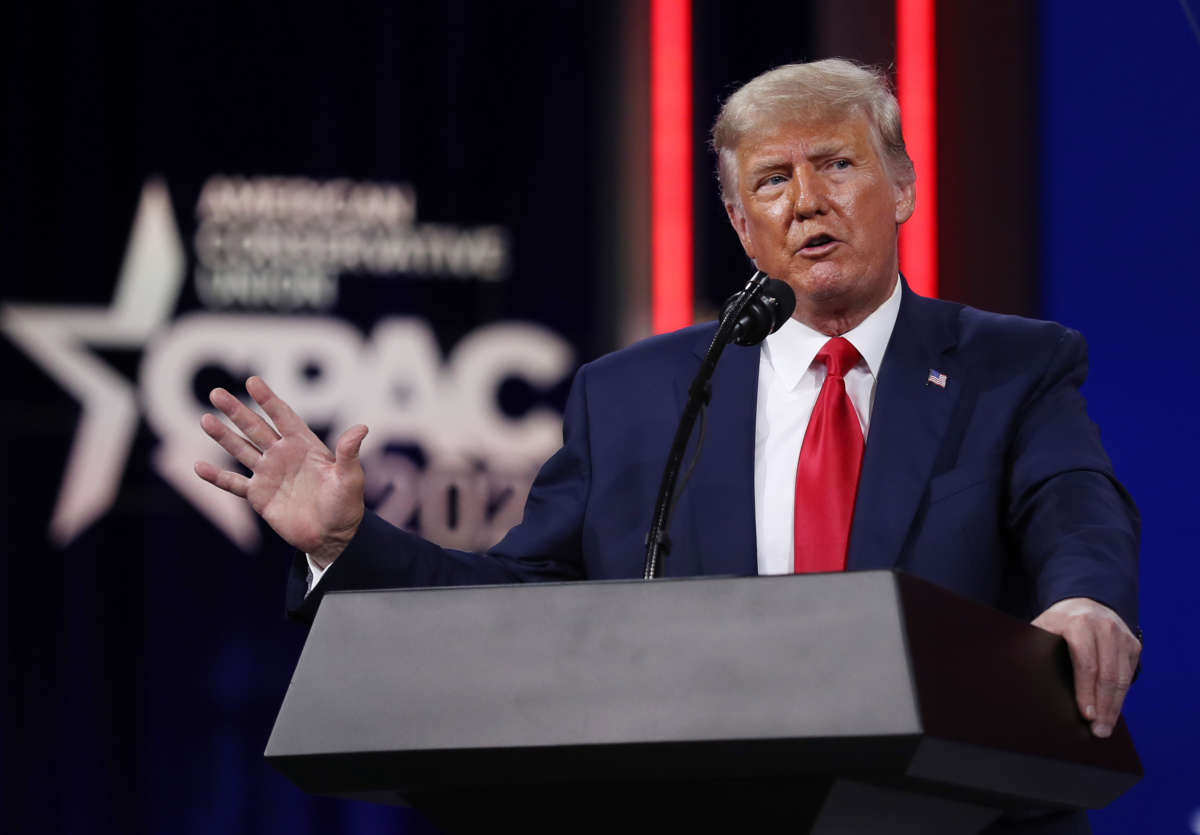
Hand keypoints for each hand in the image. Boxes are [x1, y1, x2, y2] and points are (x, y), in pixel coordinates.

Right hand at [194, 376, 367, 567]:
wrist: (333, 536)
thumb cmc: (346, 505)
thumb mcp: (350, 478)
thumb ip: (349, 453)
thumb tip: (362, 428)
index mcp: (304, 445)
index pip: (283, 416)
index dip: (268, 399)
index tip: (252, 382)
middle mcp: (283, 455)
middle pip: (255, 427)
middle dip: (236, 411)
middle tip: (216, 393)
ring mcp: (268, 474)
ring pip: (241, 450)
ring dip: (223, 436)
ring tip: (205, 419)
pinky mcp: (259, 495)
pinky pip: (233, 483)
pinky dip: (216, 476)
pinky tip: (199, 466)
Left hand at [1031, 597, 1140, 737]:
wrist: (1085, 605)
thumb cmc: (1057, 623)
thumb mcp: (1043, 627)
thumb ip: (1034, 647)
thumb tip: (1016, 674)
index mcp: (1078, 623)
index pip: (1085, 663)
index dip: (1086, 691)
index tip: (1085, 715)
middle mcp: (1104, 628)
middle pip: (1107, 674)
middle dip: (1103, 706)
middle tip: (1098, 731)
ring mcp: (1122, 636)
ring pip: (1122, 678)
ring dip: (1114, 706)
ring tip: (1105, 728)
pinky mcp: (1132, 645)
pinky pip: (1129, 675)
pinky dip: (1121, 696)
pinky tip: (1112, 711)